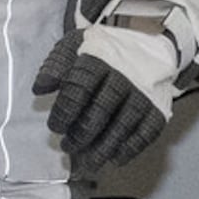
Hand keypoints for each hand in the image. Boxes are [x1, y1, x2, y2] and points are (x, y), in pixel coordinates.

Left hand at [33, 23, 176, 177]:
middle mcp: (124, 76)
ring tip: (89, 161)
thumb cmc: (104, 49)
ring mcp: (143, 93)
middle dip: (83, 133)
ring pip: (124, 124)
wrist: (147, 38)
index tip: (56, 127)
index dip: (66, 110)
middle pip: (102, 109)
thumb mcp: (76, 44)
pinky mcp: (158, 107)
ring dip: (105, 147)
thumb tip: (40, 89)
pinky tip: (116, 158)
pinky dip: (132, 148)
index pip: (80, 87)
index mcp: (99, 58)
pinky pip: (147, 132)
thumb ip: (56, 64)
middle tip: (69, 146)